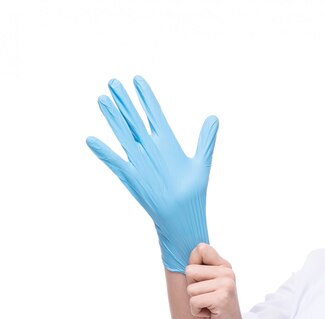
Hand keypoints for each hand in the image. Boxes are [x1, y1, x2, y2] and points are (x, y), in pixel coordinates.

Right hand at [85, 76, 218, 271]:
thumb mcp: (201, 162)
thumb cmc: (192, 190)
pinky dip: (105, 153)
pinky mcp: (134, 177)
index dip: (146, 97)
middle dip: (125, 102)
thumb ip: (206, 139)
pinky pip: (117, 163)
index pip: (154, 114)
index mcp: (166, 142)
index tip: (138, 79)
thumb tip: (214, 117)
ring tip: (102, 100)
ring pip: (124, 135)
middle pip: (135, 120)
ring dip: (113, 119)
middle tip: (113, 81)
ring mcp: (141, 161)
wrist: (183, 215)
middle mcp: (150, 148)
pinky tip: (92, 140)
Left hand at [185, 243, 250, 318]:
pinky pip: (193, 301)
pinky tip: (210, 314)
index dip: (194, 267)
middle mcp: (227, 272)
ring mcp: (226, 284)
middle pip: (190, 271)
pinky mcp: (221, 298)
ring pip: (190, 289)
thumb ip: (200, 268)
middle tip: (207, 298)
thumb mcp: (206, 285)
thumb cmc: (214, 309)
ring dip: (195, 303)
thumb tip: (198, 247)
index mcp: (224, 266)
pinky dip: (197, 312)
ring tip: (209, 307)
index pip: (201, 249)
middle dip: (192, 288)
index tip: (204, 282)